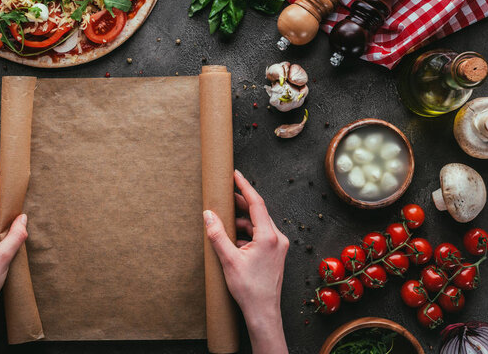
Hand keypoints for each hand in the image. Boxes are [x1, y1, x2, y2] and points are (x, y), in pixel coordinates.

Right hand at [203, 170, 288, 353]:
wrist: (263, 312)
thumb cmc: (249, 289)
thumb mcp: (228, 260)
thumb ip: (218, 235)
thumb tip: (208, 215)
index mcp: (269, 236)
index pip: (257, 203)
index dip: (245, 187)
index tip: (236, 175)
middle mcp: (278, 238)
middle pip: (258, 212)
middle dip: (241, 203)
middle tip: (225, 194)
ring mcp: (278, 247)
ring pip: (259, 224)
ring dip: (242, 220)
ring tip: (224, 220)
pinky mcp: (275, 254)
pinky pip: (261, 235)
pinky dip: (247, 233)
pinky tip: (233, 239)